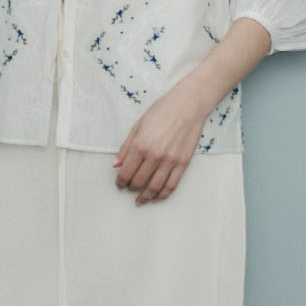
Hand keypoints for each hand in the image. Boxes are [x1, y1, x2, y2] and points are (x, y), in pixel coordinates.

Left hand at [112, 83, 208, 204]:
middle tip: (129, 188)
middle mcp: (154, 155)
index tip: (119, 183)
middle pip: (138, 182)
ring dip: (145, 197)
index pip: (125, 172)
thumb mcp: (138, 125)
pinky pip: (171, 185)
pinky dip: (163, 195)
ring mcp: (170, 160)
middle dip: (131, 188)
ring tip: (141, 200)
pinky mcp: (183, 163)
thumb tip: (117, 164)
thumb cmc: (163, 110)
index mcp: (140, 145)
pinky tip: (157, 197)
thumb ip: (126, 147)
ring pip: (154, 188)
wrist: (188, 105)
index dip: (120, 182)